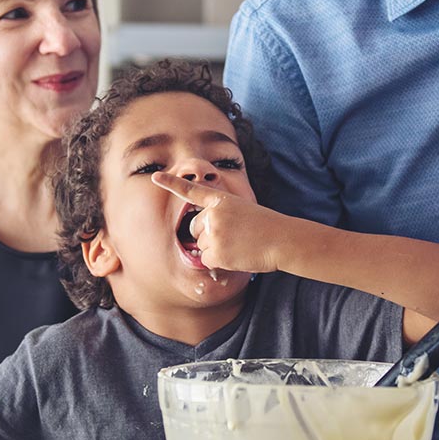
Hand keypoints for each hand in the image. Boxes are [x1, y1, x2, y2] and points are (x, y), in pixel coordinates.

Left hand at [152, 172, 281, 272]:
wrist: (283, 240)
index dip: (171, 182)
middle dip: (207, 235)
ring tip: (239, 245)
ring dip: (216, 249)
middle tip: (233, 236)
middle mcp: (213, 214)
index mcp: (221, 200)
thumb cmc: (266, 227)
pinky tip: (236, 255)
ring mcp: (213, 233)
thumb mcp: (243, 210)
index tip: (155, 176)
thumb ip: (220, 216)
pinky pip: (206, 260)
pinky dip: (219, 262)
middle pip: (194, 229)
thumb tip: (200, 236)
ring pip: (201, 246)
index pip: (192, 190)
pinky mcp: (215, 252)